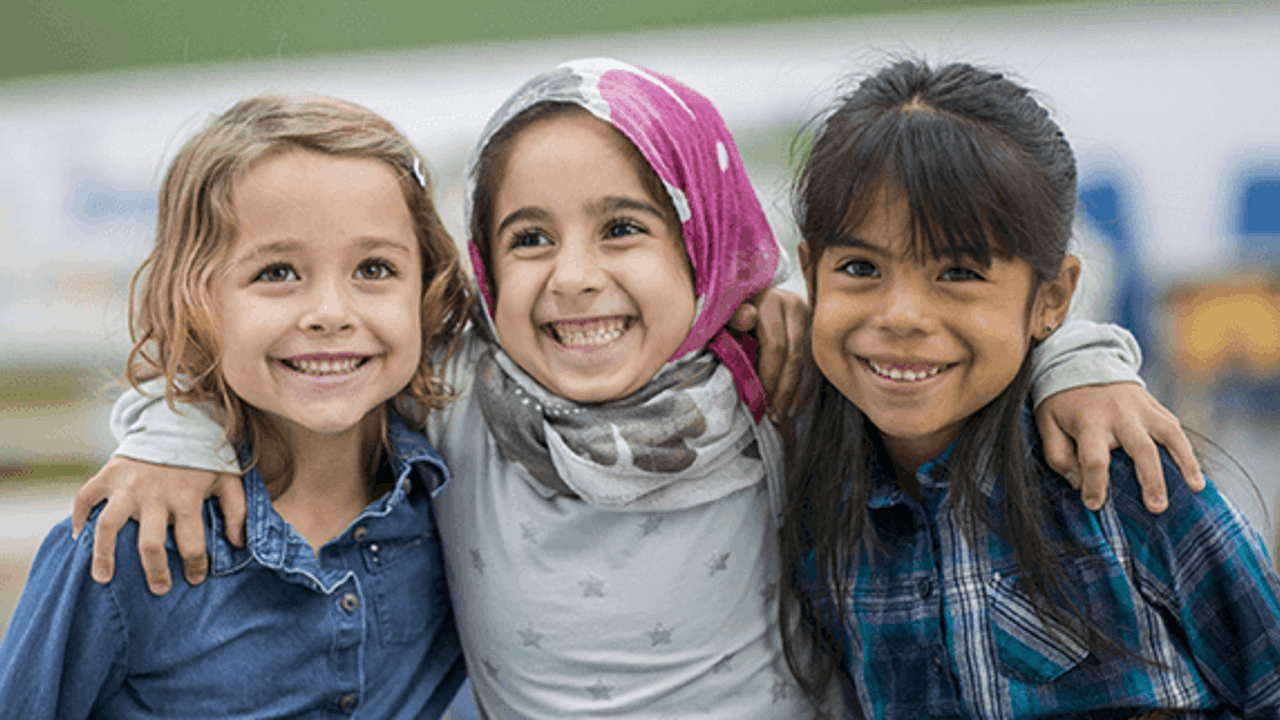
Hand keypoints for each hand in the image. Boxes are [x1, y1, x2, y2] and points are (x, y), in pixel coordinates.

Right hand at [72, 456, 245, 594]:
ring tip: (103, 578)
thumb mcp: (229, 478)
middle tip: (159, 589)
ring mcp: (128, 486)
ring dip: (104, 554)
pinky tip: (78, 539)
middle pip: (150, 543)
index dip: (195, 565)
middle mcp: (155, 495)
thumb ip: (238, 510)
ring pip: (110, 525)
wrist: (177, 420)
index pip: (192, 542)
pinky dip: (78, 517)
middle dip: (155, 570)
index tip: (195, 579)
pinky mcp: (109, 474)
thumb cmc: (204, 457)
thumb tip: (239, 542)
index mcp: (186, 498)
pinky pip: (86, 497)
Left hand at [729, 287, 808, 421]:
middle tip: (771, 416)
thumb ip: (731, 317)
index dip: (768, 376)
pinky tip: (792, 408)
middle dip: (782, 391)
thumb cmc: (726, 310)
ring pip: (807, 363)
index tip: (757, 400)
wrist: (741, 296)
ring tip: (780, 417)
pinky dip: (803, 389)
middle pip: (794, 357)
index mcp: (770, 300)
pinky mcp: (812, 330)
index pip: (776, 346)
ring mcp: (807, 317)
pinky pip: (812, 365)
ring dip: (794, 394)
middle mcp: (794, 305)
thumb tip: (747, 317)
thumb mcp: (722, 312)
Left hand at [1035, 382, 1203, 513]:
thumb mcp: (1047, 423)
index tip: (1094, 504)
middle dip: (1150, 480)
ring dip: (1185, 462)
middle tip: (1157, 507)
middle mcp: (1119, 414)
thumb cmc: (1063, 401)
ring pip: (1170, 435)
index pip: (1094, 459)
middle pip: (1140, 449)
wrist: (1082, 361)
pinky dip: (1187, 450)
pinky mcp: (1154, 406)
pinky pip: (1175, 429)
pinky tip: (1194, 473)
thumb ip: (1058, 455)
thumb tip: (1079, 484)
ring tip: (1195, 487)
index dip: (1094, 484)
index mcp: (1089, 421)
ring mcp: (1142, 408)